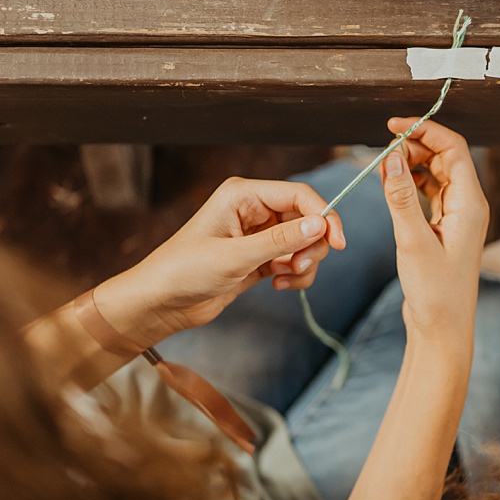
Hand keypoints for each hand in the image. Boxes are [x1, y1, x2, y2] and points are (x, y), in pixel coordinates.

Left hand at [94, 177, 344, 346]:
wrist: (161, 303)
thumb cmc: (185, 271)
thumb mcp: (236, 256)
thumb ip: (281, 240)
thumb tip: (321, 225)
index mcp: (243, 195)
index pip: (298, 195)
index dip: (324, 215)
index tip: (338, 243)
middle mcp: (254, 210)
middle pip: (307, 219)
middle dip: (312, 245)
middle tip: (300, 268)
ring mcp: (258, 235)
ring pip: (304, 243)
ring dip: (304, 263)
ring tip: (284, 279)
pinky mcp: (261, 258)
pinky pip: (294, 261)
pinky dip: (295, 275)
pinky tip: (277, 285)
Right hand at [381, 117, 488, 343]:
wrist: (443, 329)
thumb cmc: (436, 293)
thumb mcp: (413, 242)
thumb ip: (401, 198)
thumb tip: (393, 157)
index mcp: (471, 204)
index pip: (453, 149)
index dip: (425, 130)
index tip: (394, 126)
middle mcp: (469, 206)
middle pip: (445, 158)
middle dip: (415, 146)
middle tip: (383, 151)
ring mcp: (457, 218)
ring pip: (437, 175)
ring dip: (412, 165)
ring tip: (383, 168)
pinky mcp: (444, 229)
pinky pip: (430, 194)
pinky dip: (411, 184)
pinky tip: (391, 185)